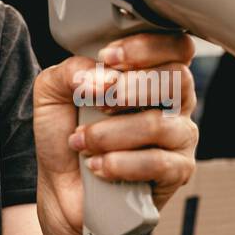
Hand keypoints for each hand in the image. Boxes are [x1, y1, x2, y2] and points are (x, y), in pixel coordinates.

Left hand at [34, 33, 198, 234]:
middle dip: (128, 88)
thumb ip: (71, 70)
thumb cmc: (68, 133)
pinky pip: (158, 162)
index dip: (146, 47)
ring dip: (111, 132)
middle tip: (95, 103)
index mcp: (152, 73)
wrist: (64, 187)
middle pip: (176, 79)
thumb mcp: (54, 91)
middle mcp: (174, 101)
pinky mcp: (178, 172)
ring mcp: (180, 136)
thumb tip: (101, 78)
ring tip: (83, 141)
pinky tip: (97, 165)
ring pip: (159, 123)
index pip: (175, 47)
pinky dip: (119, 162)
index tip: (108, 58)